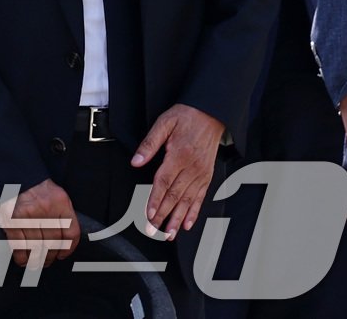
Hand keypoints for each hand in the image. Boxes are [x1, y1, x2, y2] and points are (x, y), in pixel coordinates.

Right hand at [0, 178, 80, 267]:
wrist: (7, 172)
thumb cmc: (29, 182)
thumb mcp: (50, 190)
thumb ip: (58, 209)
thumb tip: (62, 234)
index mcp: (59, 201)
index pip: (71, 231)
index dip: (68, 248)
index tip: (63, 254)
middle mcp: (46, 209)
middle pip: (53, 241)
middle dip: (50, 256)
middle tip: (47, 261)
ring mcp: (28, 215)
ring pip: (37, 246)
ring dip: (36, 259)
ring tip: (35, 263)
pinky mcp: (11, 220)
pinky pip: (19, 244)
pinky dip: (21, 256)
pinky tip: (22, 259)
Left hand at [132, 103, 224, 235]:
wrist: (211, 113)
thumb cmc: (186, 117)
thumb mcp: (163, 124)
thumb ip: (149, 144)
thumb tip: (136, 161)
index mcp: (179, 155)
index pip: (164, 183)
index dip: (156, 200)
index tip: (149, 215)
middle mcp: (192, 167)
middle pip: (175, 196)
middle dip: (164, 215)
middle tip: (154, 230)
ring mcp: (201, 173)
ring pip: (188, 200)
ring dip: (178, 218)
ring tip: (170, 234)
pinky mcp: (207, 175)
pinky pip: (200, 197)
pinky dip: (194, 211)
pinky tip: (187, 223)